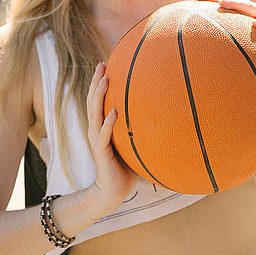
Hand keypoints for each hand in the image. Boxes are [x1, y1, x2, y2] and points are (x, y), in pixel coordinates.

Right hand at [86, 62, 138, 208]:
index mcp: (101, 126)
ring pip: (95, 114)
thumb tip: (162, 115)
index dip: (100, 82)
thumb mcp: (132, 143)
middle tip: (102, 64)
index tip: (106, 63)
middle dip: (97, 81)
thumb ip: (139, 128)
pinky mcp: (101, 153)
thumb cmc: (125, 167)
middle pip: (92, 101)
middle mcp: (96, 130)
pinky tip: (113, 112)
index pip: (98, 100)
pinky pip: (103, 136)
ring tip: (105, 80)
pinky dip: (108, 124)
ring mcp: (97, 140)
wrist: (113, 191)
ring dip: (99, 96)